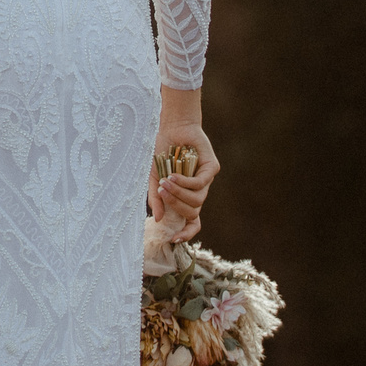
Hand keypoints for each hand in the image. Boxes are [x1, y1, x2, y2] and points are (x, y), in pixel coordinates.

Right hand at [149, 110, 219, 240]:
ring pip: (197, 200)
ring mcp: (206, 181)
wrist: (172, 127)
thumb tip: (158, 219)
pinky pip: (200, 183)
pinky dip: (185, 182)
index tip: (174, 238)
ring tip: (165, 182)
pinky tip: (173, 176)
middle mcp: (198, 191)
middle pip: (193, 212)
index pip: (192, 221)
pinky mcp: (212, 169)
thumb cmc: (162, 153)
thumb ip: (155, 197)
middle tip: (161, 192)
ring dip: (179, 194)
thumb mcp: (153, 177)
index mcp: (186, 197)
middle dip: (176, 205)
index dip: (186, 232)